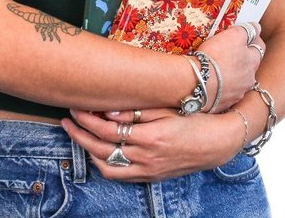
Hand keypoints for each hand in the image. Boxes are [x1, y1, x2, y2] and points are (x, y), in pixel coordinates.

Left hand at [61, 108, 242, 182]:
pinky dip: (104, 164)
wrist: (217, 142)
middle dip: (80, 134)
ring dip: (88, 151)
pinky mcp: (151, 177)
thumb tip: (110, 112)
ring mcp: (148, 170)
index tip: (75, 107)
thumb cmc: (194, 119)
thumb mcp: (168, 109)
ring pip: (108, 167)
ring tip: (78, 134)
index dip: (87, 119)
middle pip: (102, 149)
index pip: (107, 130)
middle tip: (67, 120)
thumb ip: (138, 111)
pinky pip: (120, 175)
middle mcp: (146, 157)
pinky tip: (98, 151)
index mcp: (150, 137)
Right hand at [198, 23, 264, 111]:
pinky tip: (210, 81)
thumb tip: (257, 28)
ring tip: (216, 67)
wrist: (196, 82)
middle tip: (228, 50)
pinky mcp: (222, 104)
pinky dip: (220, 87)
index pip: (260, 46)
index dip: (252, 38)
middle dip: (241, 58)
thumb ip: (247, 30)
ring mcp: (236, 93)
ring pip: (237, 80)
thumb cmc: (216, 57)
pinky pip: (223, 93)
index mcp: (253, 61)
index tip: (245, 34)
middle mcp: (249, 80)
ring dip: (231, 74)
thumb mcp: (234, 35)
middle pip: (248, 65)